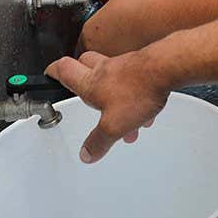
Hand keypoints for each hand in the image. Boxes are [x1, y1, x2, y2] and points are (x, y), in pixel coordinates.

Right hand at [47, 49, 170, 162]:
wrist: (168, 67)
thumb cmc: (139, 90)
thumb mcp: (114, 125)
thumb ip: (99, 141)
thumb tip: (87, 154)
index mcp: (90, 82)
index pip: (63, 70)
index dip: (52, 72)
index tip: (48, 75)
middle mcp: (105, 69)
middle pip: (85, 63)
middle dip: (81, 75)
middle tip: (82, 88)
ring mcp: (125, 64)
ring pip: (112, 74)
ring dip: (113, 92)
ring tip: (122, 113)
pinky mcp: (144, 64)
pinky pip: (133, 78)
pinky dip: (135, 92)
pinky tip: (146, 108)